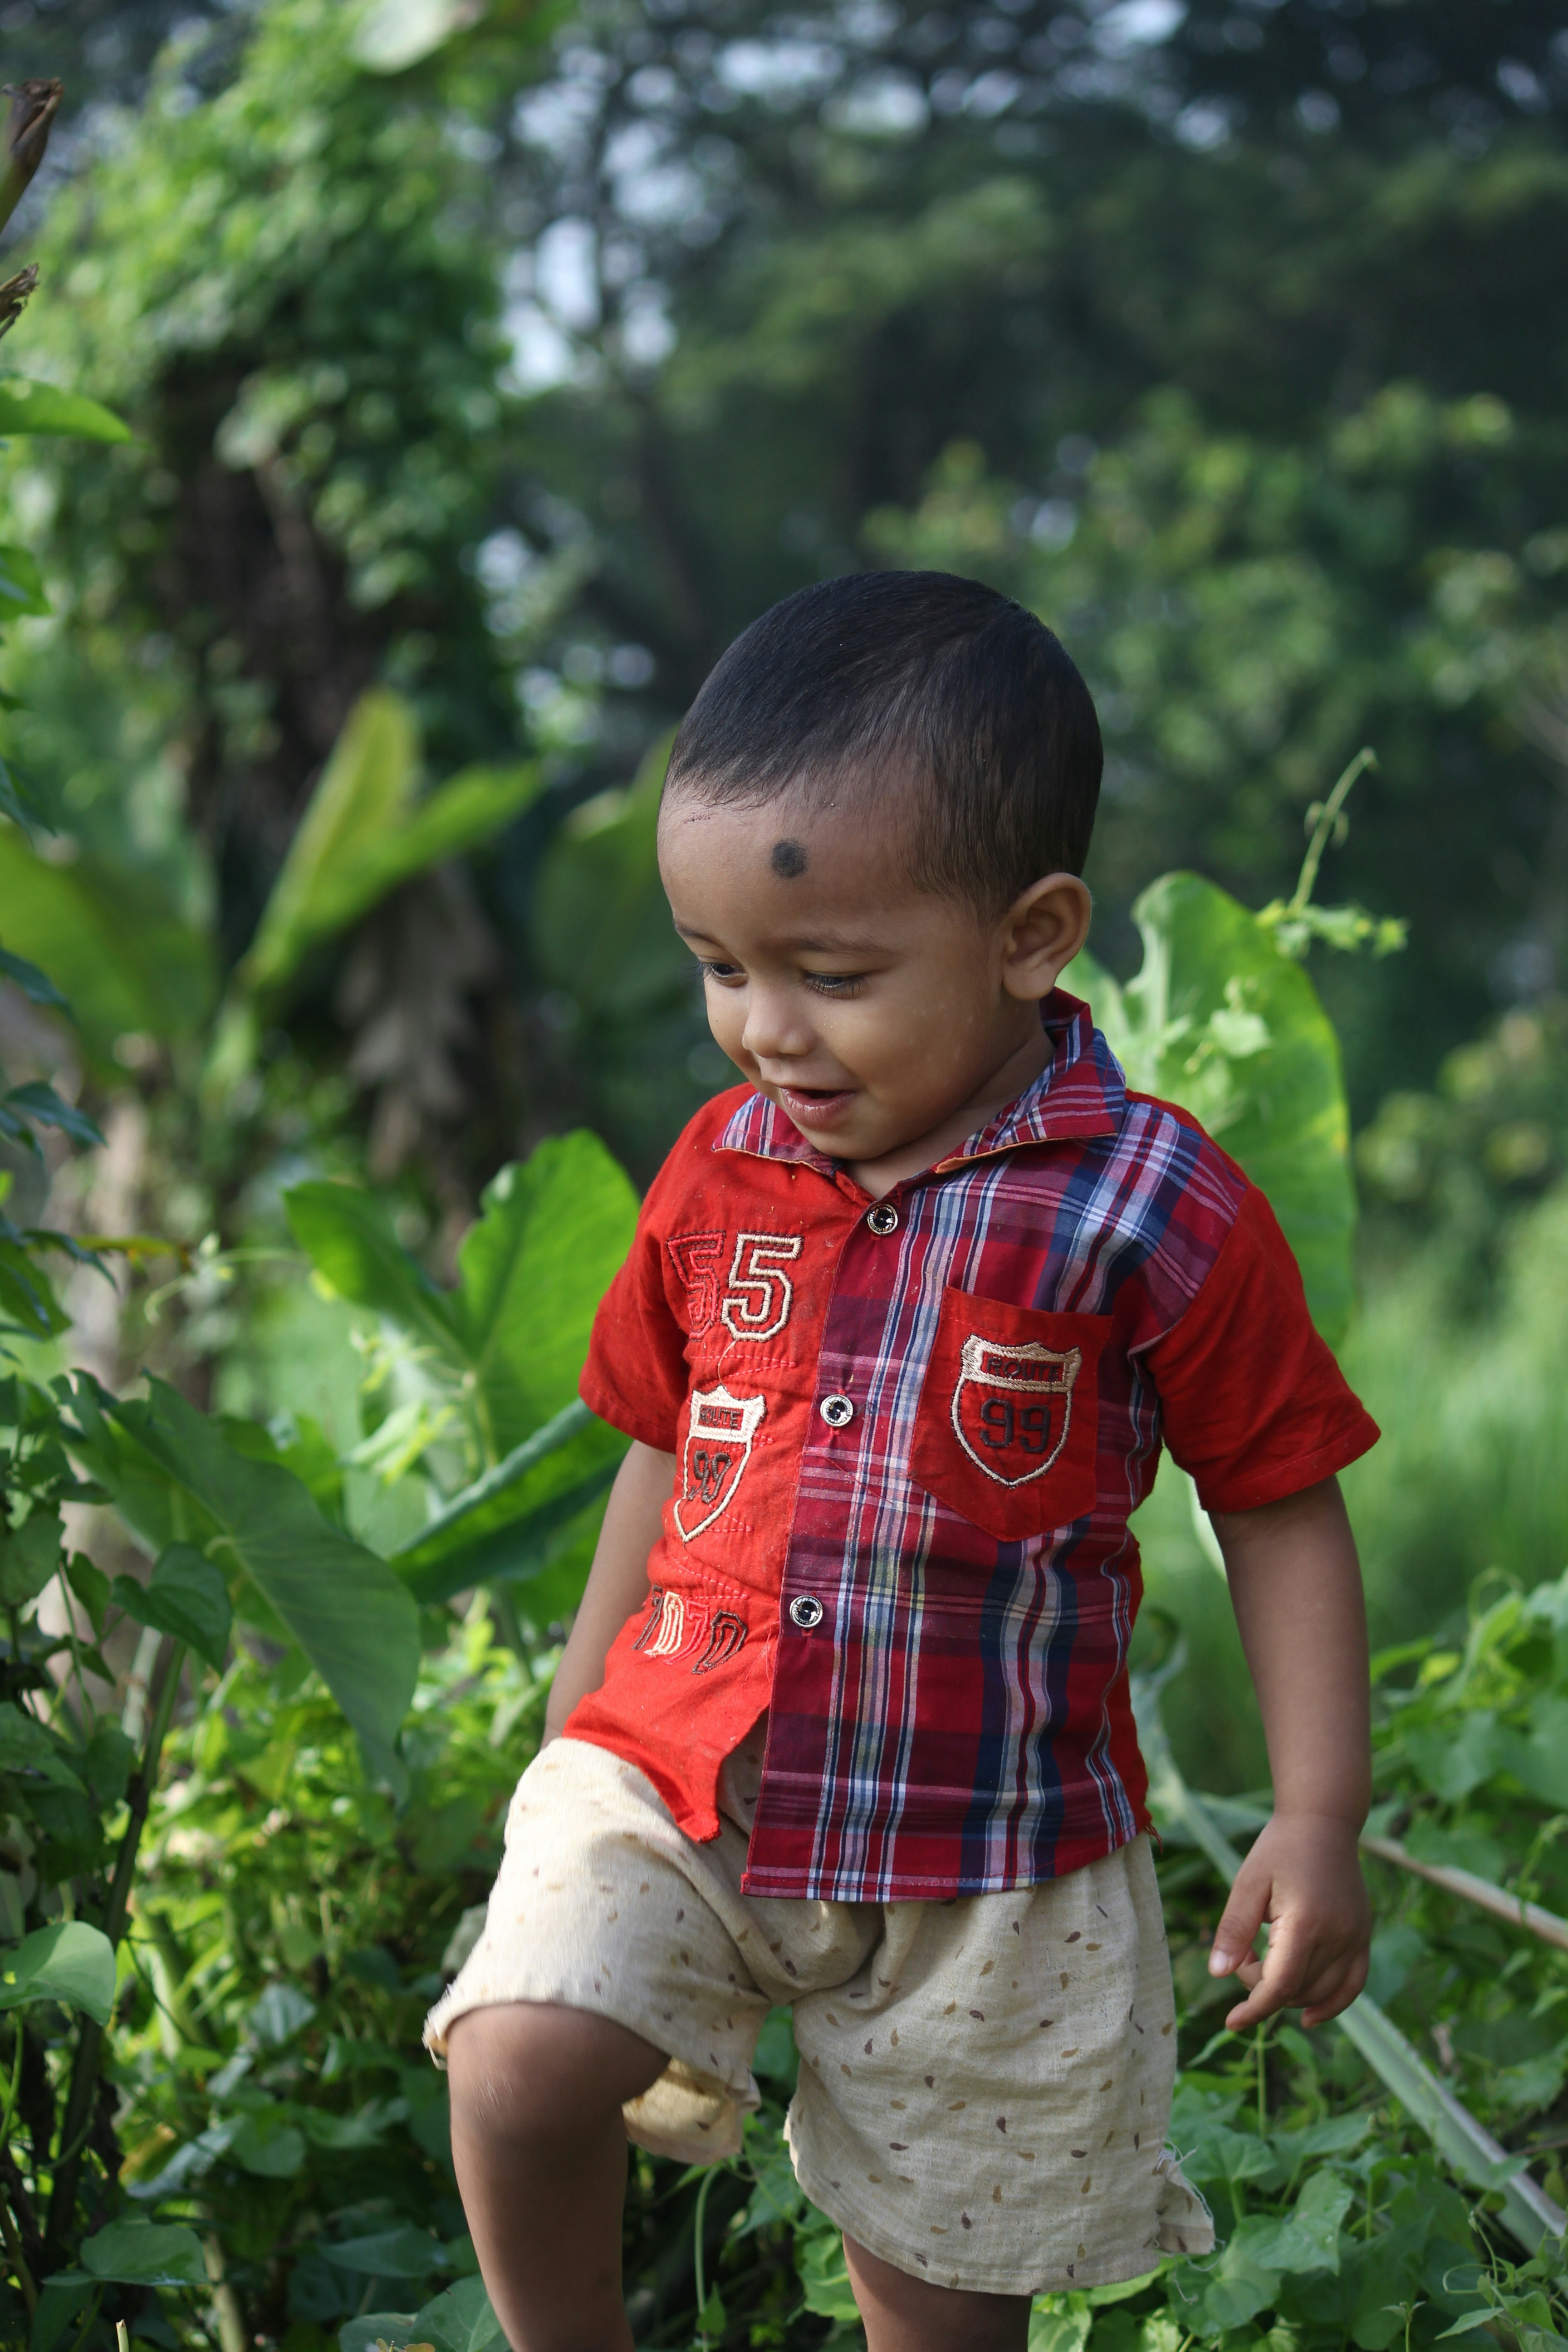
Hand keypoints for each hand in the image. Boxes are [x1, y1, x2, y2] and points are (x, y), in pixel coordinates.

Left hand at [1208, 1812, 1370, 2030]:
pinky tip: (1309, 2016)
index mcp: (1306, 1923)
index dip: (1254, 2009)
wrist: (1322, 1822)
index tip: (1231, 2022)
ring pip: (1322, 1992)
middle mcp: (1338, 1936)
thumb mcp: (1247, 1884)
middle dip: (1263, 1988)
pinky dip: (1332, 2004)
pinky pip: (1352, 1985)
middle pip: (1297, 1991)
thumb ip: (1233, 1929)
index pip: (1280, 1986)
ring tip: (1266, 1961)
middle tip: (1243, 1954)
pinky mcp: (1363, 1936)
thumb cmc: (1279, 1849)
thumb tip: (1217, 1973)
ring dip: (1290, 1993)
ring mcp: (1356, 1938)